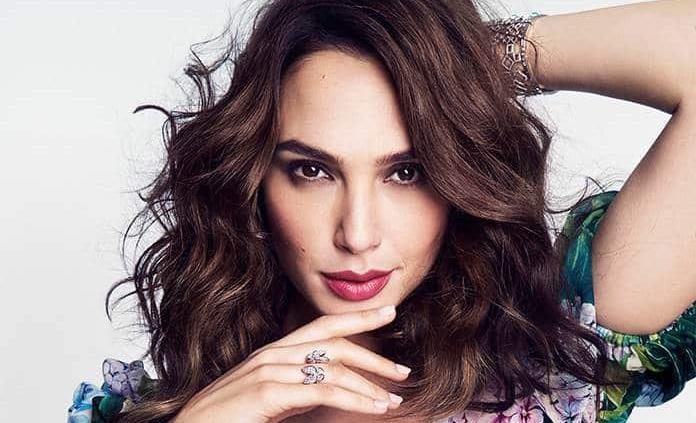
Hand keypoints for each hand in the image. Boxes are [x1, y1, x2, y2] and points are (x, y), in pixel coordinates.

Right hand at [171, 305, 410, 422]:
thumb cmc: (227, 421)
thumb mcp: (267, 399)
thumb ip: (294, 389)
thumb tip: (324, 390)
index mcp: (274, 352)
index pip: (322, 325)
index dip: (357, 316)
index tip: (387, 313)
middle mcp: (274, 354)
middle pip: (335, 341)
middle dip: (374, 354)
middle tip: (403, 370)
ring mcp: (270, 370)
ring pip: (336, 368)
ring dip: (371, 384)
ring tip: (393, 401)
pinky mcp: (270, 391)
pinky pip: (325, 390)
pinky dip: (357, 399)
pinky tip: (374, 409)